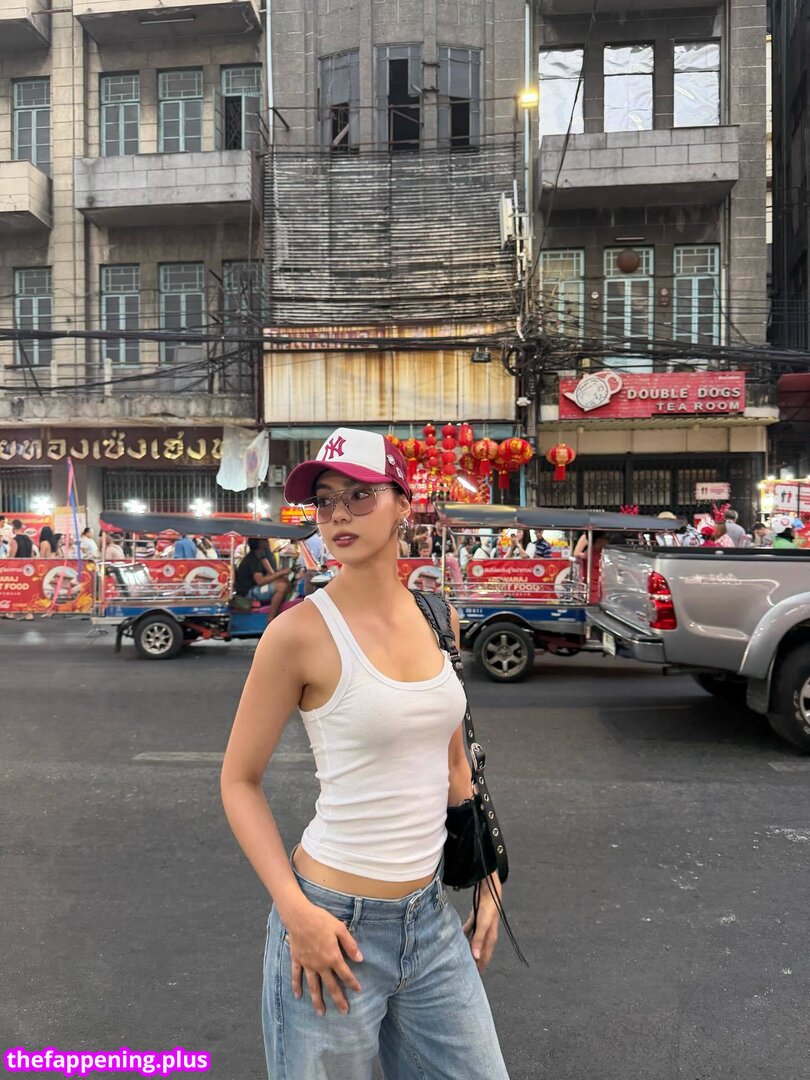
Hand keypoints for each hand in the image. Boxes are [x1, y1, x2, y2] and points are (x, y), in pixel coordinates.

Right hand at [286, 901, 362, 1015]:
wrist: (299, 916)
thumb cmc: (321, 920)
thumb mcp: (340, 929)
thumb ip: (350, 945)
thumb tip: (360, 959)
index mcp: (333, 957)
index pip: (345, 974)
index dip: (352, 983)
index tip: (358, 990)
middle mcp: (320, 965)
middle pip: (331, 986)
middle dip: (338, 999)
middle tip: (344, 1012)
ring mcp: (307, 964)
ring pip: (313, 986)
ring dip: (317, 1000)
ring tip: (321, 1012)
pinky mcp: (297, 960)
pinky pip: (296, 976)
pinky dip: (296, 986)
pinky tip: (298, 996)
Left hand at [462, 879, 500, 973]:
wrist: (488, 891)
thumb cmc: (488, 909)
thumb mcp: (483, 925)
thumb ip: (478, 940)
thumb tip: (476, 957)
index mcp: (490, 939)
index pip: (484, 958)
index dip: (479, 968)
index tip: (472, 979)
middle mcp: (486, 935)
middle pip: (478, 952)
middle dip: (472, 961)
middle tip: (463, 971)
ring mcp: (481, 927)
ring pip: (473, 942)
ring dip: (467, 949)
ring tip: (459, 957)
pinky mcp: (476, 920)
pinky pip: (468, 930)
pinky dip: (464, 935)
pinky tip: (457, 938)